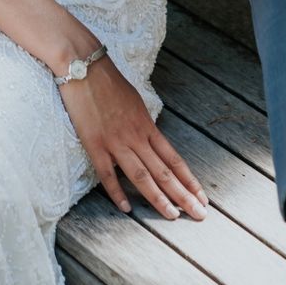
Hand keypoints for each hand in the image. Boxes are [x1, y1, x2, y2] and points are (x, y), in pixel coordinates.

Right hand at [57, 57, 208, 221]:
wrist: (84, 67)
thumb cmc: (110, 82)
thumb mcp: (136, 103)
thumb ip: (144, 125)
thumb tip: (151, 141)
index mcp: (148, 126)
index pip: (174, 159)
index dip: (189, 179)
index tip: (202, 196)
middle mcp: (136, 136)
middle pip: (164, 172)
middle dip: (184, 195)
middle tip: (199, 215)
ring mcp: (116, 142)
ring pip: (142, 176)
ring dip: (159, 198)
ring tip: (173, 217)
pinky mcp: (95, 144)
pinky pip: (108, 174)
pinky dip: (117, 193)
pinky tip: (127, 209)